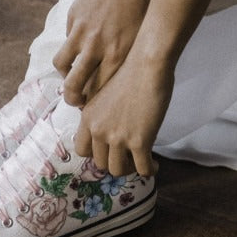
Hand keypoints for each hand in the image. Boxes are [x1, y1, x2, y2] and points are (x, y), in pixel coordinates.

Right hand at [53, 0, 157, 106]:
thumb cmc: (143, 4)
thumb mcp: (142, 36)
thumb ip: (127, 59)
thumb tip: (116, 80)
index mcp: (118, 54)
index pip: (98, 89)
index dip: (93, 102)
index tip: (92, 107)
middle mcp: (97, 46)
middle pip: (74, 84)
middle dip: (71, 98)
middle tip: (74, 101)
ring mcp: (81, 31)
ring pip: (61, 64)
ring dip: (65, 74)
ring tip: (72, 75)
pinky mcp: (73, 17)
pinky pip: (66, 39)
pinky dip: (71, 46)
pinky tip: (81, 44)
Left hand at [75, 52, 172, 176]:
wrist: (147, 66)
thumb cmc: (131, 73)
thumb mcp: (105, 95)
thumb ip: (102, 114)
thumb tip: (112, 130)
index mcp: (88, 118)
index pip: (82, 150)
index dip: (96, 154)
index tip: (110, 151)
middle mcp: (98, 130)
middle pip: (100, 163)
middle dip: (115, 162)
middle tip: (129, 156)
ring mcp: (117, 138)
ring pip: (118, 170)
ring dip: (130, 169)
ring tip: (141, 161)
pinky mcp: (139, 142)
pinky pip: (142, 169)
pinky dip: (149, 170)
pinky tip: (154, 165)